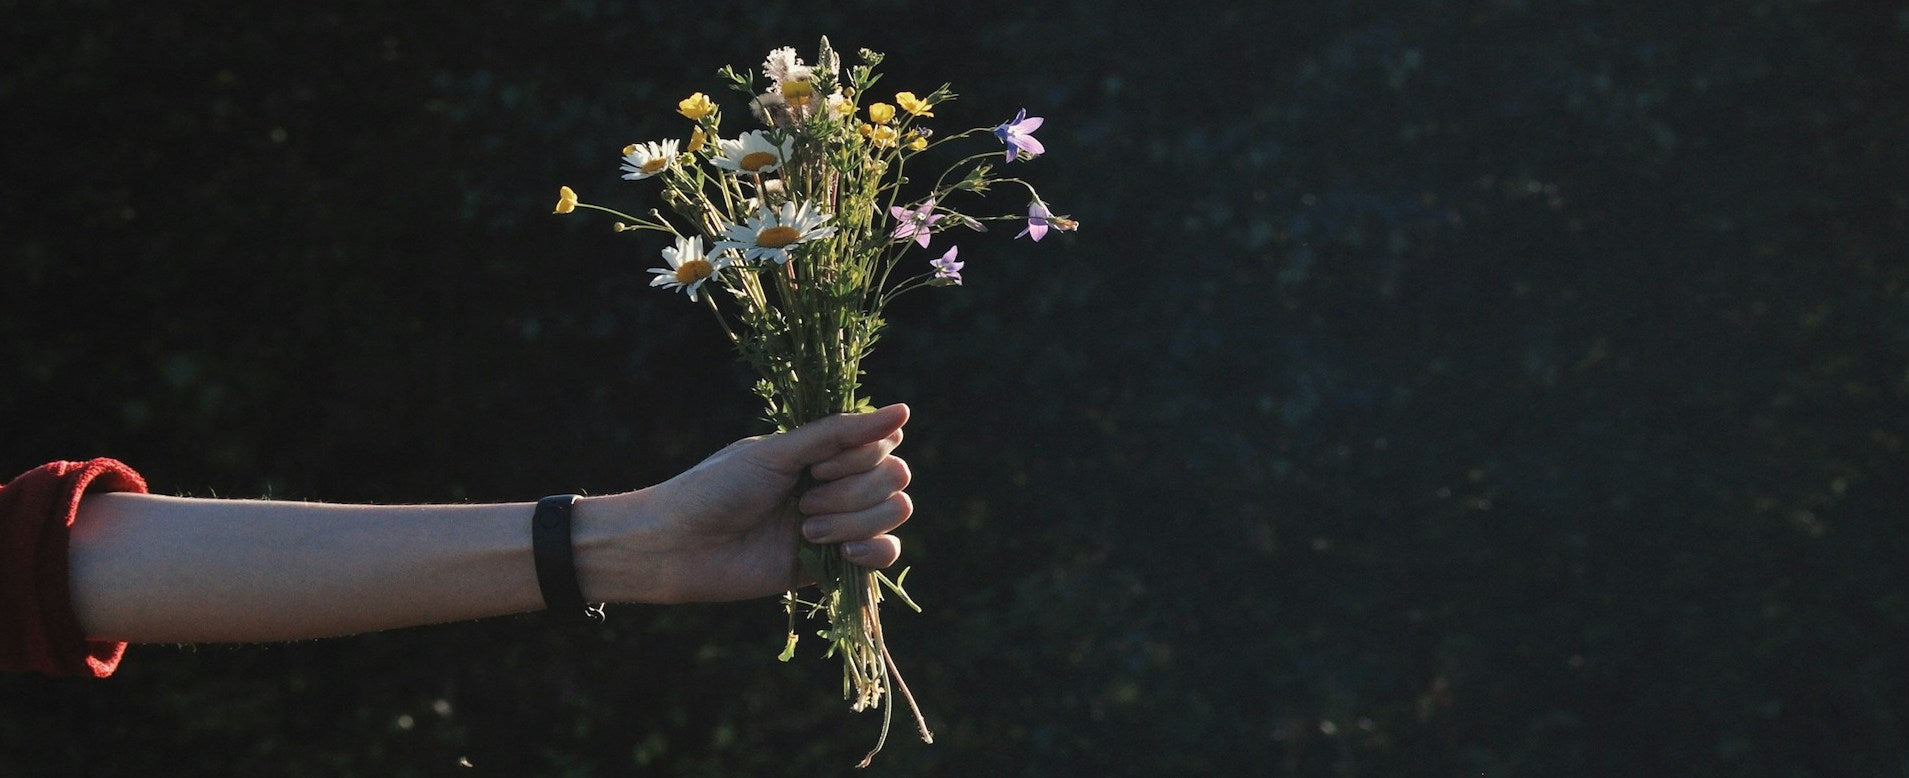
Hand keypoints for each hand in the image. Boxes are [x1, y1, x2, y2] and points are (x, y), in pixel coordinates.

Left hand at [581, 404, 912, 602]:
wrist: (679, 546)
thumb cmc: (717, 489)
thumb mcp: (778, 452)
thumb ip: (840, 434)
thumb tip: (904, 411)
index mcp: (821, 450)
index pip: (882, 442)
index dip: (862, 454)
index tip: (818, 464)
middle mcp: (835, 482)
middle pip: (894, 477)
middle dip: (854, 490)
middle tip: (803, 500)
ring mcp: (838, 522)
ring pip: (894, 512)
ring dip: (855, 520)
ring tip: (806, 529)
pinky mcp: (834, 564)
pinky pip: (886, 553)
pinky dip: (874, 550)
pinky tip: (842, 552)